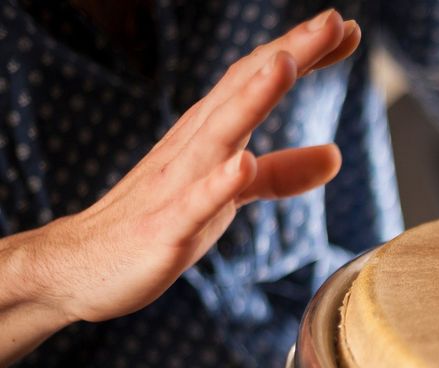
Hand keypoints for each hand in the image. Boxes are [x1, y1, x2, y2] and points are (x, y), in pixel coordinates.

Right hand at [3, 9, 357, 327]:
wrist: (82, 266)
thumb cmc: (160, 220)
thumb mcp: (231, 196)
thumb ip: (282, 173)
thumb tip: (335, 155)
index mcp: (212, 133)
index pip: (261, 79)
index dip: (305, 53)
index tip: (349, 30)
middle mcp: (194, 146)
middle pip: (245, 88)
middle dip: (290, 53)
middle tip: (335, 20)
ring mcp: (178, 184)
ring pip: (220, 133)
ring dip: (254, 98)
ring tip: (287, 63)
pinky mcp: (166, 227)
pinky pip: (194, 203)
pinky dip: (219, 182)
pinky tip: (244, 163)